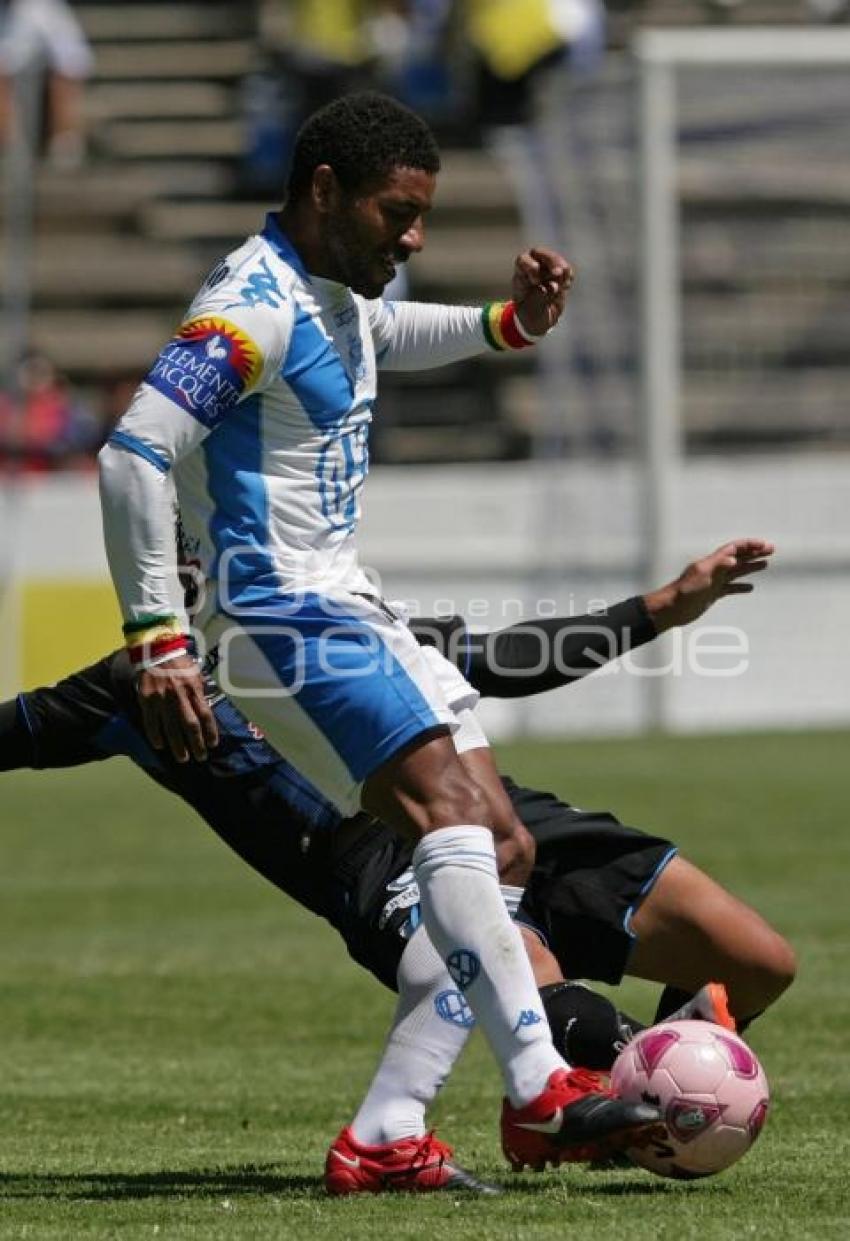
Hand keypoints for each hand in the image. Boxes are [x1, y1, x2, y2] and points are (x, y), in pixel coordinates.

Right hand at [135, 652, 218, 762]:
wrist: (156, 650)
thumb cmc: (178, 663)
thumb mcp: (195, 674)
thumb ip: (199, 691)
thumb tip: (206, 709)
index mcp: (193, 689)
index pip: (205, 715)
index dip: (210, 732)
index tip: (213, 744)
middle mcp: (179, 696)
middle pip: (190, 726)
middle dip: (196, 744)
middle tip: (200, 757)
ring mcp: (162, 699)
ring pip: (171, 728)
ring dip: (178, 746)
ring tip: (183, 758)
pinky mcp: (146, 700)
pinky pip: (151, 722)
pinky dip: (155, 736)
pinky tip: (160, 746)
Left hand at [511, 247, 574, 336]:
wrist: (540, 321)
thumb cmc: (530, 315)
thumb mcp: (531, 311)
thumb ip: (540, 298)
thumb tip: (553, 286)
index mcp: (520, 275)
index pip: (522, 261)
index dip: (530, 266)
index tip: (536, 281)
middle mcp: (533, 268)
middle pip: (541, 254)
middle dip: (551, 261)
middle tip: (558, 273)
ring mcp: (547, 269)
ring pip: (556, 260)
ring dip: (563, 269)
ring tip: (565, 284)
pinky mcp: (560, 275)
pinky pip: (566, 270)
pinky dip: (568, 277)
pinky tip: (566, 287)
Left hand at [644, 538, 775, 631]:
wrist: (671, 609)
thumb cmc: (683, 593)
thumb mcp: (702, 577)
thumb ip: (718, 567)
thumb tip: (734, 558)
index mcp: (712, 562)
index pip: (734, 549)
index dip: (749, 545)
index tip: (764, 545)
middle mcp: (714, 569)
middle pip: (738, 558)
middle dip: (754, 553)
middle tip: (771, 550)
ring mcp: (713, 582)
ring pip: (736, 572)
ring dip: (750, 567)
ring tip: (765, 564)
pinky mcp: (712, 594)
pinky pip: (730, 588)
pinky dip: (740, 586)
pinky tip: (750, 588)